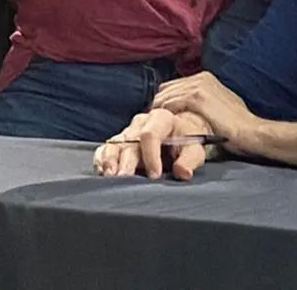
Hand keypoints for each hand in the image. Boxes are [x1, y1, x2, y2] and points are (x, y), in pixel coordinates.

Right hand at [93, 109, 213, 179]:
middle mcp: (141, 123)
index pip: (150, 134)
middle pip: (129, 141)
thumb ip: (190, 160)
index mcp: (161, 118)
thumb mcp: (194, 150)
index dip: (151, 155)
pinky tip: (102, 171)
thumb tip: (182, 172)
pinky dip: (102, 160)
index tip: (154, 175)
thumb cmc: (185, 143)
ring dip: (110, 161)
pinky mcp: (118, 143)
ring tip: (110, 176)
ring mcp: (127, 132)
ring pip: (114, 144)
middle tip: (124, 178)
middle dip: (126, 161)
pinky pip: (105, 149)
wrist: (177, 138)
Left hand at [153, 73, 257, 153]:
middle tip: (154, 125)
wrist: (249, 131)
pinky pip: (170, 104)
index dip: (164, 102)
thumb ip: (202, 102)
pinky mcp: (196, 97)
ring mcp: (198, 85)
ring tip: (155, 128)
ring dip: (158, 112)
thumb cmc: (235, 124)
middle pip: (165, 89)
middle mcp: (200, 77)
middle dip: (158, 106)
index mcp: (204, 77)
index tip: (160, 118)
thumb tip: (185, 109)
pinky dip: (163, 115)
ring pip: (165, 96)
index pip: (172, 86)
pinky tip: (163, 127)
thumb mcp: (218, 105)